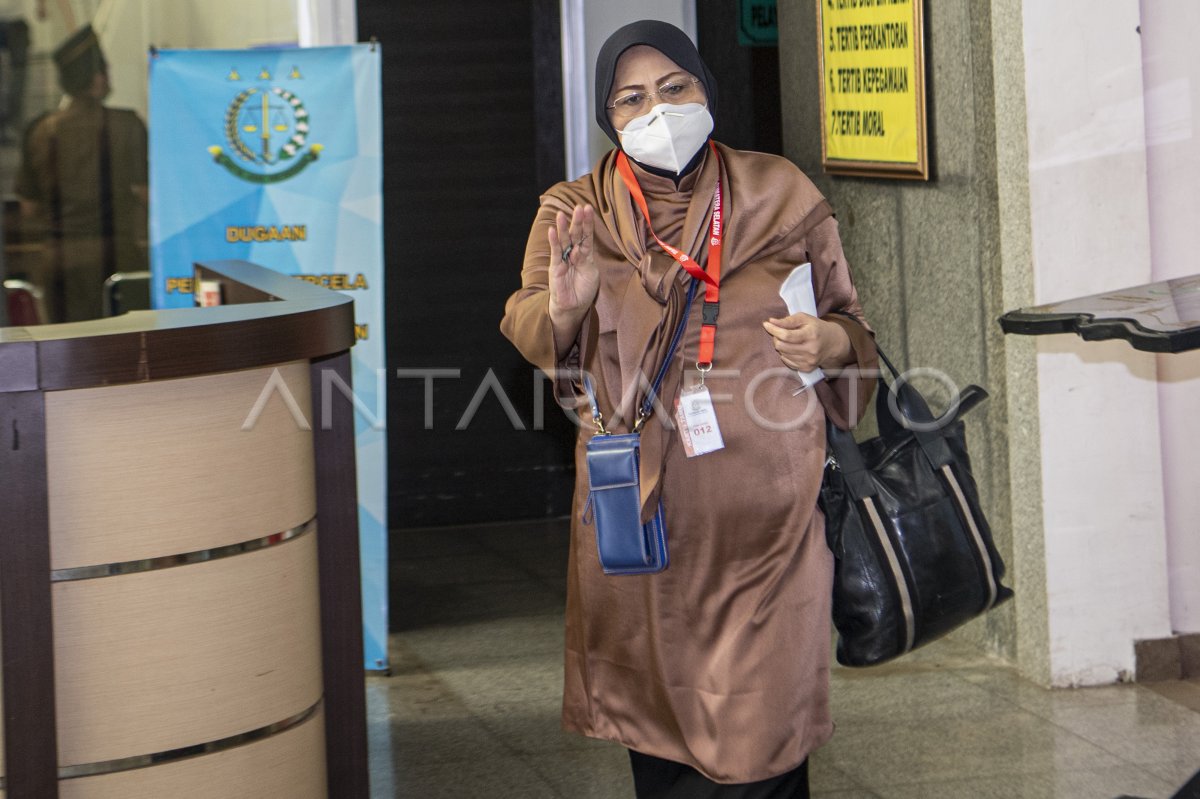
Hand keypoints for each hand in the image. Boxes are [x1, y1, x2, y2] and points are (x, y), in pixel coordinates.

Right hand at [547, 204, 599, 331]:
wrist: (573, 306)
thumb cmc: (583, 289)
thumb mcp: (590, 272)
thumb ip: (585, 259)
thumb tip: (577, 250)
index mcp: (584, 254)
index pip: (586, 235)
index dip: (587, 223)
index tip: (588, 208)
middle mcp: (573, 253)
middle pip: (575, 235)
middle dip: (577, 221)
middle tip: (579, 207)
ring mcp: (563, 259)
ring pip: (564, 241)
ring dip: (563, 228)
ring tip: (561, 214)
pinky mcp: (555, 267)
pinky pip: (555, 253)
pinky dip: (553, 242)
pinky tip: (551, 231)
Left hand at [763, 313, 850, 370]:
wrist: (832, 343)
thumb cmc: (816, 328)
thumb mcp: (804, 318)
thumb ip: (788, 320)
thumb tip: (771, 322)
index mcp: (811, 335)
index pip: (786, 335)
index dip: (774, 330)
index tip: (766, 324)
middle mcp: (811, 350)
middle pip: (782, 346)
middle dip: (776, 338)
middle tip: (779, 332)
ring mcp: (809, 361)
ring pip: (783, 355)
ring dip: (781, 346)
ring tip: (788, 340)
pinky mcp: (807, 368)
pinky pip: (787, 362)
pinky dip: (786, 355)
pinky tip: (792, 349)